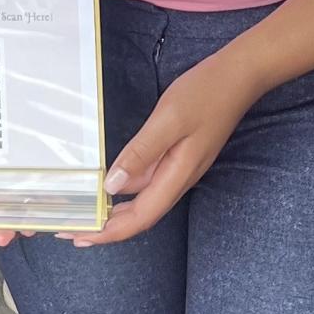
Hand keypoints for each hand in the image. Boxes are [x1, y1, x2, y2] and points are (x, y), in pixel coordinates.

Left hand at [82, 48, 259, 247]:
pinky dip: (127, 189)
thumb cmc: (205, 94)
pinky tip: (111, 184)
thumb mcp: (168, 120)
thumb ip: (141, 153)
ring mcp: (180, 169)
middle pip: (141, 215)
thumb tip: (113, 186)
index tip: (81, 237)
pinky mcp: (178, 157)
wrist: (239, 77)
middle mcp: (179, 178)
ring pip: (145, 200)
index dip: (110, 232)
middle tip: (74, 230)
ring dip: (116, 211)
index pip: (140, 217)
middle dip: (108, 228)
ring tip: (86, 213)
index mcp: (177, 175)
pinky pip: (149, 182)